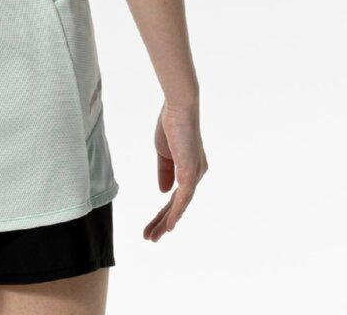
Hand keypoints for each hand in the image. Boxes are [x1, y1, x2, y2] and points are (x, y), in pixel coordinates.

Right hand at [143, 99, 207, 241]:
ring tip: (152, 237)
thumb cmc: (172, 124)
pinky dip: (176, 213)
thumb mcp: (164, 152)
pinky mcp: (191, 172)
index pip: (175, 196)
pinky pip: (183, 198)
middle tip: (150, 237)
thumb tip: (163, 192)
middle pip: (178, 205)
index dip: (164, 211)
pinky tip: (169, 225)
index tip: (154, 225)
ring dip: (165, 222)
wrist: (179, 108)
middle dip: (162, 222)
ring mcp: (195, 175)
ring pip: (180, 206)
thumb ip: (164, 172)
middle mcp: (196, 175)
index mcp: (190, 169)